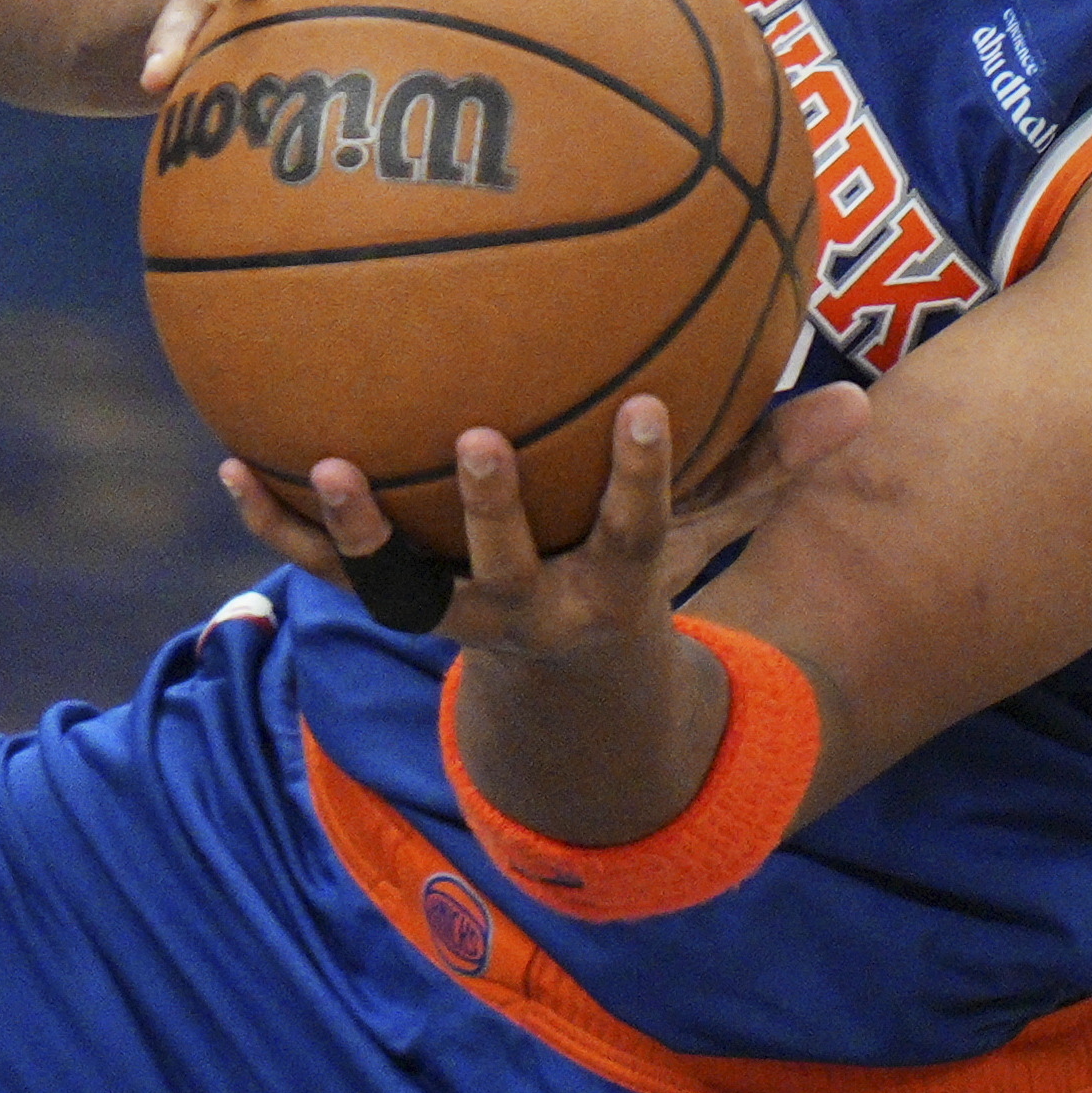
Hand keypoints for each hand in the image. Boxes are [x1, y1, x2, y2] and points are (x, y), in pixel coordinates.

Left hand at [218, 381, 868, 619]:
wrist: (563, 688)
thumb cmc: (641, 576)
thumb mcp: (711, 535)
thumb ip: (768, 468)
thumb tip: (860, 406)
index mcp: (611, 587)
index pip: (639, 530)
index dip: (645, 475)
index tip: (650, 405)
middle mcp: (526, 606)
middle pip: (505, 563)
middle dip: (491, 507)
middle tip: (476, 435)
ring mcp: (450, 610)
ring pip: (397, 580)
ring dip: (357, 529)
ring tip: (325, 462)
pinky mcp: (392, 602)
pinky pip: (325, 570)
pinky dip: (275, 524)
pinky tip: (230, 459)